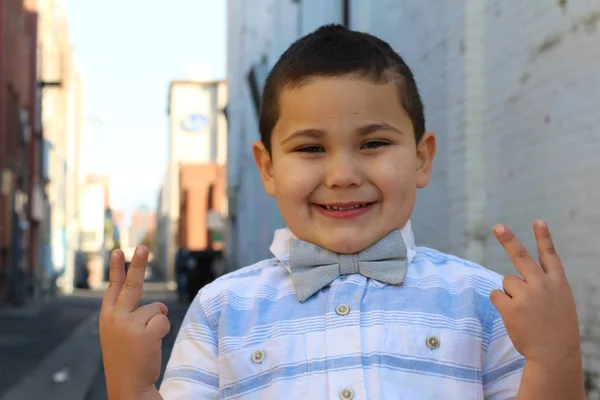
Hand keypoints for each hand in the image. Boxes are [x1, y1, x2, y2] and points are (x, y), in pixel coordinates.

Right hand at [99, 246, 170, 398]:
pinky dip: (162, 330)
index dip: (117, 268)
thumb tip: (161, 306)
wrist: (127, 384)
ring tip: (145, 341)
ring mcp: (129, 324)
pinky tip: (151, 344)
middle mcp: (116, 317)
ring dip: (157, 322)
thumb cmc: (127, 358)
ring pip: (156, 308)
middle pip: (132, 285)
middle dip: (138, 264)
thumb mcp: (119, 333)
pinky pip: (163, 319)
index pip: (113, 287)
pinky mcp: (145, 332)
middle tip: (143, 246)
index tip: (118, 250)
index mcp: (107, 317)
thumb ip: (131, 316)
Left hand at [490, 220, 580, 367]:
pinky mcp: (510, 306)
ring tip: (524, 311)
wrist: (554, 354)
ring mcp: (526, 295)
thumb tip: (512, 278)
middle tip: (498, 226)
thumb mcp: (560, 302)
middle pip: (521, 256)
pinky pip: (496, 295)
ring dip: (510, 293)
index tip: (538, 221)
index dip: (543, 237)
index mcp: (557, 283)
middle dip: (508, 240)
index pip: (550, 255)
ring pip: (506, 281)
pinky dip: (501, 303)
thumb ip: (543, 286)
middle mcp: (542, 285)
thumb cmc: (557, 329)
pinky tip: (514, 316)